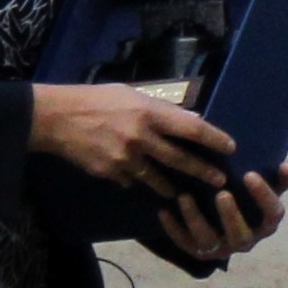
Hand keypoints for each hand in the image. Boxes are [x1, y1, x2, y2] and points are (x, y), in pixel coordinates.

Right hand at [30, 83, 238, 195]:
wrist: (57, 118)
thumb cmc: (97, 99)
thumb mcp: (132, 94)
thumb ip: (159, 109)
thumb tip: (188, 120)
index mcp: (150, 112)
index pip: (192, 128)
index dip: (214, 139)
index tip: (230, 147)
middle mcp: (141, 136)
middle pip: (180, 159)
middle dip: (202, 171)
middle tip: (220, 180)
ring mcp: (125, 157)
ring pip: (156, 178)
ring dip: (171, 186)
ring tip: (181, 192)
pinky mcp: (110, 172)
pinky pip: (130, 180)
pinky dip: (135, 180)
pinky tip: (138, 181)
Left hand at [149, 160, 287, 264]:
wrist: (229, 205)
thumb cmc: (252, 192)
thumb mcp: (272, 182)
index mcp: (267, 223)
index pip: (273, 214)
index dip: (263, 197)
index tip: (250, 175)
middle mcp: (246, 240)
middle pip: (242, 236)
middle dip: (231, 216)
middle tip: (221, 194)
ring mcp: (221, 248)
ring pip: (209, 241)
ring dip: (196, 221)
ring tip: (184, 198)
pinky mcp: (199, 251)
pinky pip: (185, 244)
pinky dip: (173, 229)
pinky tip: (163, 210)